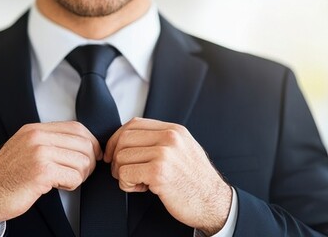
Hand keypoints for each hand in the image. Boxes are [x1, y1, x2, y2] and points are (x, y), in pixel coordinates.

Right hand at [0, 122, 100, 228]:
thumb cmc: (5, 178)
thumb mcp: (25, 149)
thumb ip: (48, 142)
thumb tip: (80, 144)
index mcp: (34, 130)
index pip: (76, 127)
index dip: (91, 143)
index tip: (93, 155)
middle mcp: (36, 137)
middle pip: (83, 143)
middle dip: (88, 162)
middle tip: (79, 174)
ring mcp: (38, 153)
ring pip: (82, 161)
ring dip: (79, 175)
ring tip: (64, 180)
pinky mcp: (41, 172)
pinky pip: (74, 176)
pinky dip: (71, 185)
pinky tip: (58, 186)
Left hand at [106, 118, 231, 234]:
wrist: (214, 203)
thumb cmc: (196, 181)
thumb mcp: (183, 150)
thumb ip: (161, 140)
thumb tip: (128, 138)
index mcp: (174, 130)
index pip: (133, 124)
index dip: (117, 139)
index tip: (113, 154)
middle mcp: (170, 137)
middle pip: (124, 138)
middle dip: (116, 158)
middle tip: (124, 173)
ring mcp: (165, 154)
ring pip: (121, 157)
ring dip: (123, 174)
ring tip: (139, 182)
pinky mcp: (159, 173)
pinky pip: (125, 174)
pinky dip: (127, 184)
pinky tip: (142, 188)